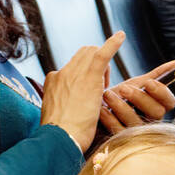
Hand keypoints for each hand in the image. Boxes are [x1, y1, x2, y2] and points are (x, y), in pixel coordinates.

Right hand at [41, 32, 126, 151]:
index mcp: (53, 81)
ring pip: (93, 53)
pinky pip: (103, 53)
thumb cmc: (60, 136)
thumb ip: (65, 104)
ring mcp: (75, 73)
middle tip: (103, 81)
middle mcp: (62, 73)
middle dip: (95, 62)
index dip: (85, 73)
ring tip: (107, 81)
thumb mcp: (58, 116)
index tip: (92, 86)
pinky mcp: (90, 77)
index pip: (73, 67)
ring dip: (103, 61)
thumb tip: (73, 104)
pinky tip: (122, 36)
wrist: (58, 139)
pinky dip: (113, 43)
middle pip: (83, 55)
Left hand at [98, 59, 174, 133]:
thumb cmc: (121, 96)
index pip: (170, 102)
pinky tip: (101, 109)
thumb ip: (156, 74)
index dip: (161, 92)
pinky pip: (119, 131)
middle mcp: (151, 121)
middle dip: (140, 99)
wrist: (98, 108)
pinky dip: (109, 119)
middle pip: (156, 113)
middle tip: (123, 88)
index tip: (148, 82)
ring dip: (121, 106)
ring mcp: (138, 132)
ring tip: (107, 95)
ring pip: (136, 122)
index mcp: (159, 106)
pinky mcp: (122, 141)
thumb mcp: (137, 84)